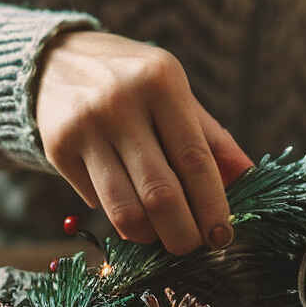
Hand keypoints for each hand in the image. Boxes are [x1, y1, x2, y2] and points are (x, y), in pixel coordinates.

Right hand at [36, 31, 252, 253]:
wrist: (56, 60)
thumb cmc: (132, 81)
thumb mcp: (175, 92)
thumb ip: (211, 137)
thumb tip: (249, 177)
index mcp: (161, 82)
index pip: (194, 159)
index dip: (213, 206)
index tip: (223, 236)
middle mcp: (120, 102)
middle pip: (160, 193)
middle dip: (183, 234)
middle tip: (193, 246)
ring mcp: (84, 126)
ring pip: (124, 209)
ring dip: (150, 236)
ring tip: (162, 236)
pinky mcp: (56, 148)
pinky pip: (95, 202)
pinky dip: (118, 215)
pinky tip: (127, 202)